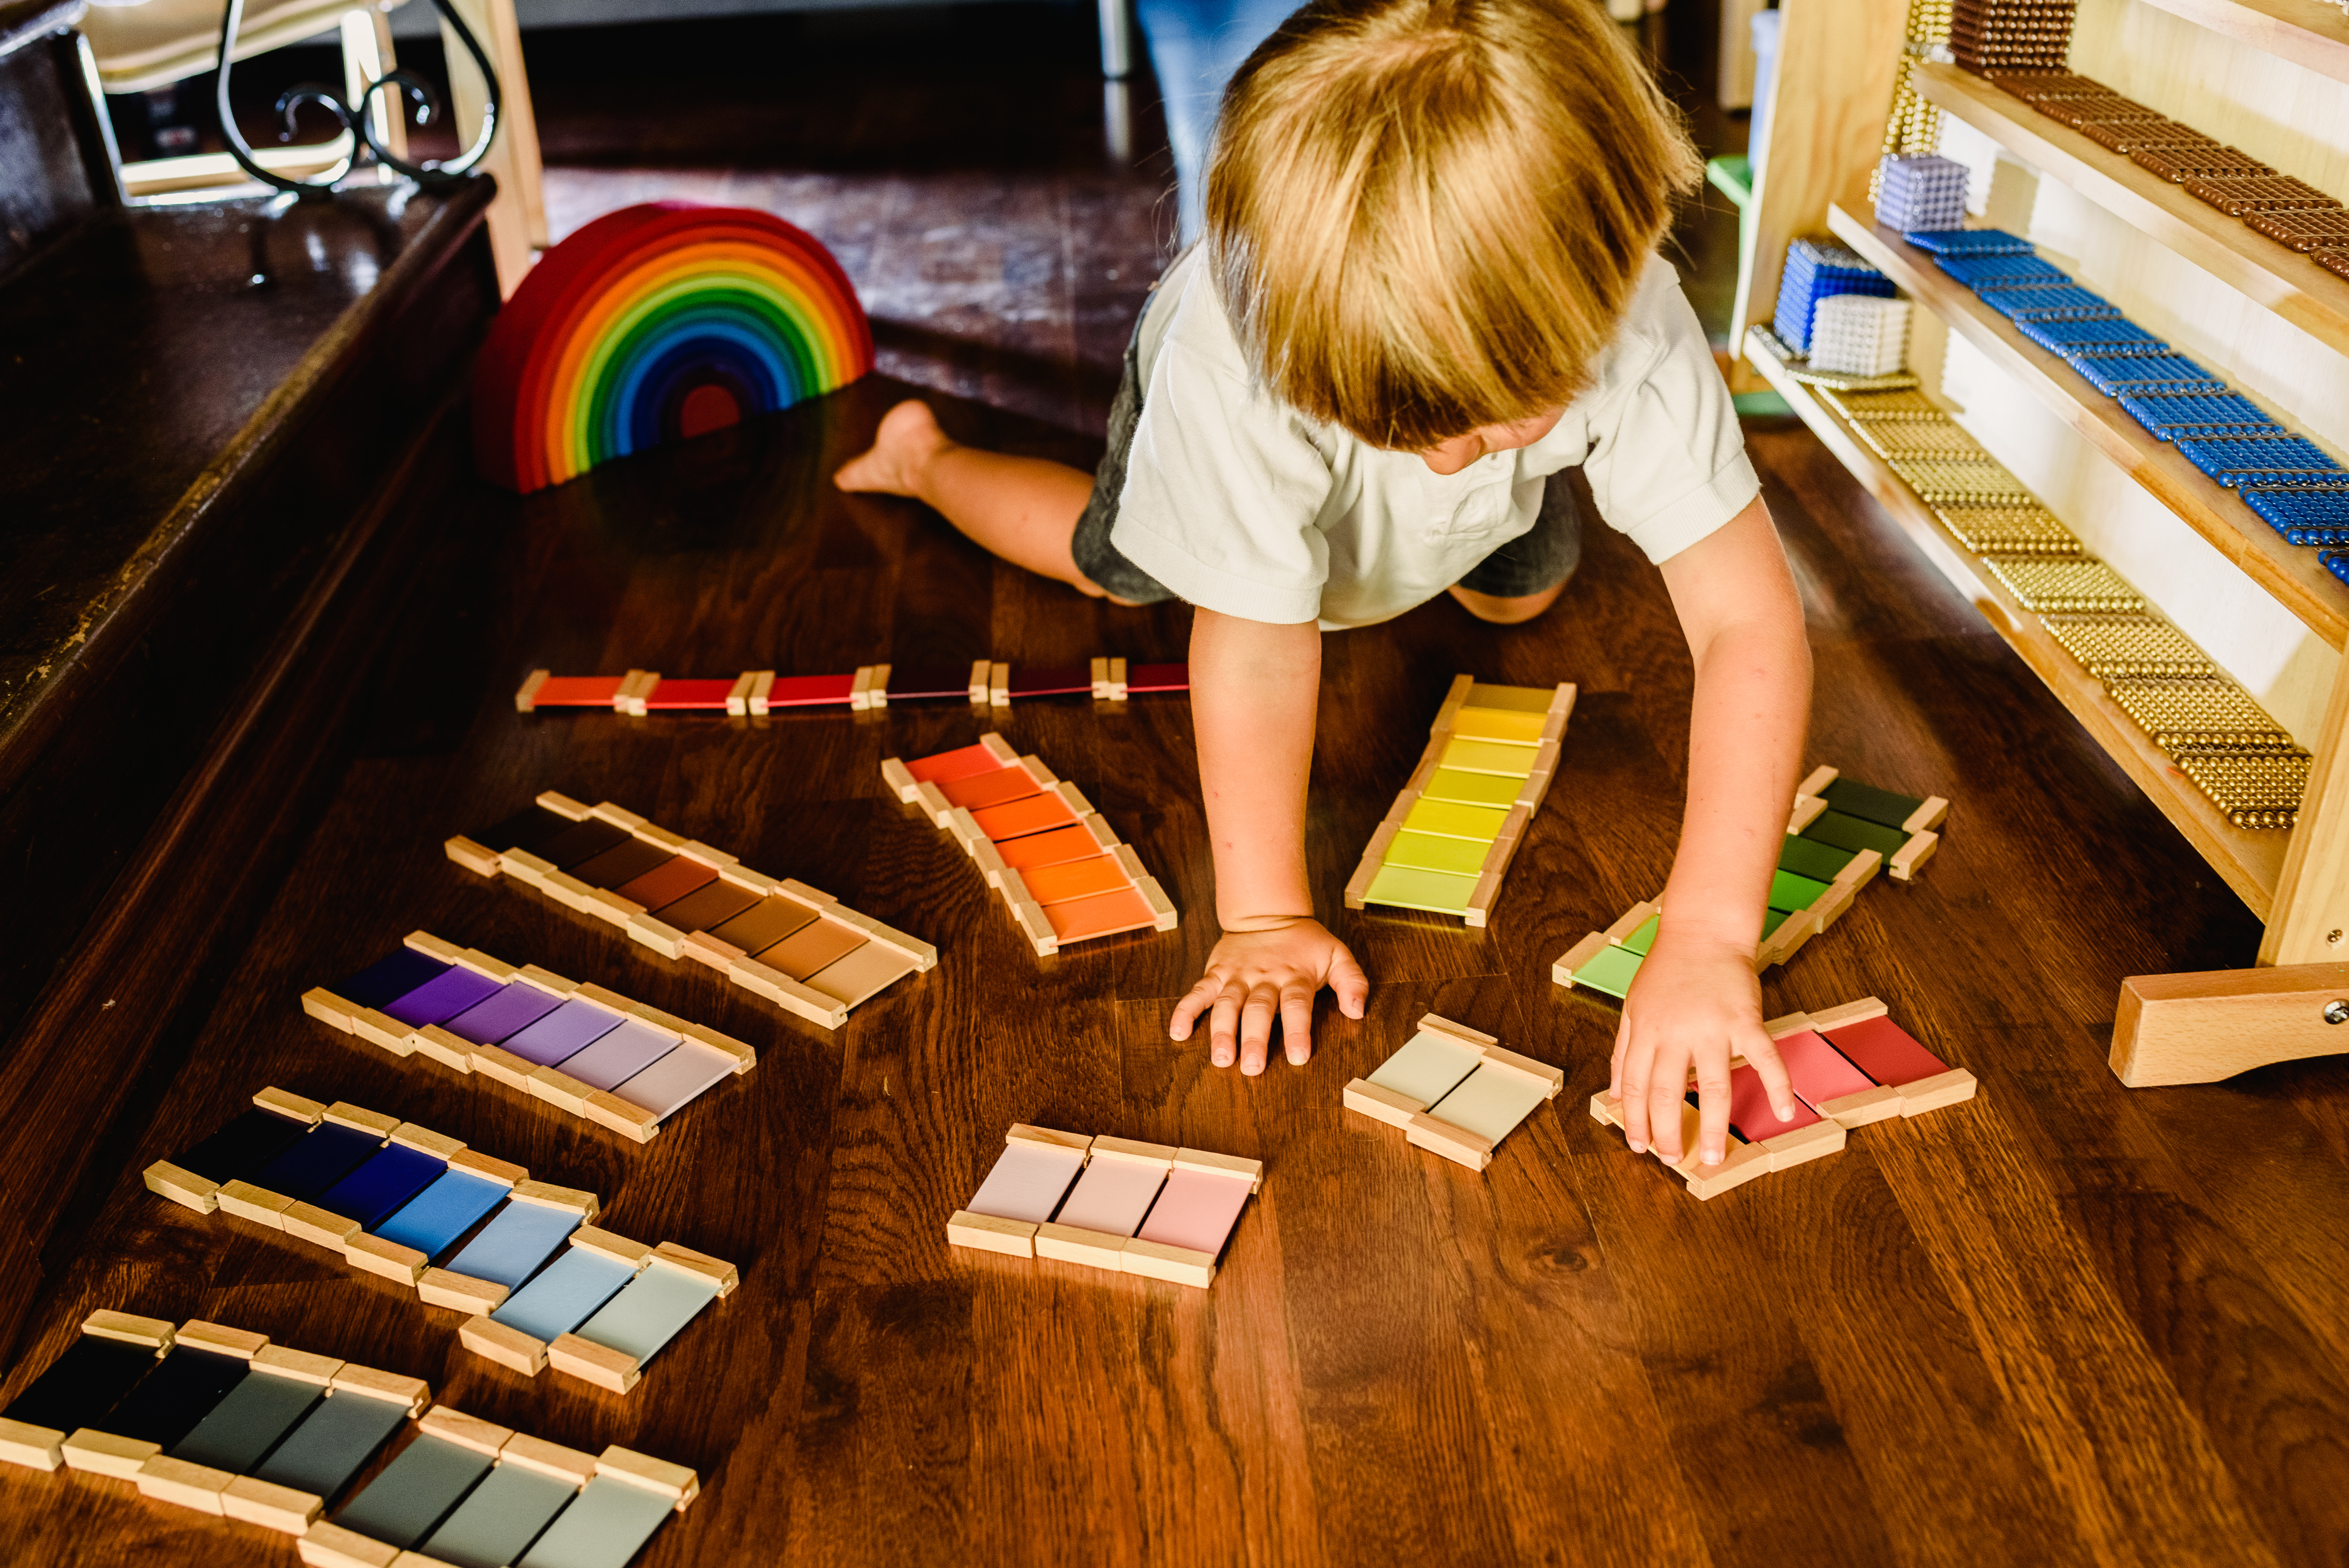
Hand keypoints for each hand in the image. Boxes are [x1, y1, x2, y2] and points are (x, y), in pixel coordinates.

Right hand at [1169, 918, 1369, 1073]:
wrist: (1267, 913)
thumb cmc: (1303, 942)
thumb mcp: (1336, 954)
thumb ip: (1352, 981)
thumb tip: (1357, 1011)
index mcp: (1294, 976)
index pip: (1296, 1005)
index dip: (1297, 1030)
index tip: (1298, 1056)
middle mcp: (1263, 978)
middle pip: (1259, 1009)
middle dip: (1255, 1038)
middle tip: (1252, 1067)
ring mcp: (1237, 976)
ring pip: (1228, 1004)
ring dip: (1222, 1031)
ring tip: (1221, 1057)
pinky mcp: (1216, 973)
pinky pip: (1198, 992)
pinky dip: (1186, 1011)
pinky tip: (1178, 1033)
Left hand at [1610, 929, 1796, 1164]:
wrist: (1703, 931)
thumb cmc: (1668, 969)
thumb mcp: (1633, 1006)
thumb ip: (1624, 1050)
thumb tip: (1615, 1092)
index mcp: (1646, 1030)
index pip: (1635, 1085)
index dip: (1634, 1119)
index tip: (1639, 1145)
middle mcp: (1676, 1032)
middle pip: (1667, 1092)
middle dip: (1667, 1132)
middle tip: (1673, 1159)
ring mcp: (1713, 1027)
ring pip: (1712, 1087)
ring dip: (1711, 1126)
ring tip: (1714, 1158)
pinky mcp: (1746, 1020)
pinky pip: (1765, 1059)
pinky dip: (1778, 1086)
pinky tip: (1785, 1112)